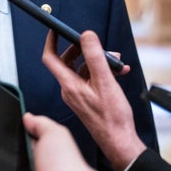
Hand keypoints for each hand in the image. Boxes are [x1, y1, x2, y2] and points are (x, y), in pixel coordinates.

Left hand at [42, 30, 145, 170]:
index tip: (56, 29)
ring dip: (99, 61)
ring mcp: (78, 94)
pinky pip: (91, 78)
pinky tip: (119, 72)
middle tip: (99, 45)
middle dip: (84, 50)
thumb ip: (95, 57)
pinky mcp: (87, 98)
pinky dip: (103, 72)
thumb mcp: (105, 82)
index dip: (51, 41)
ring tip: (117, 61)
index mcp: (69, 85)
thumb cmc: (112, 118)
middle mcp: (70, 89)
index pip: (50, 58)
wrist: (119, 140)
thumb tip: (86, 36)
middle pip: (69, 61)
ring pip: (83, 69)